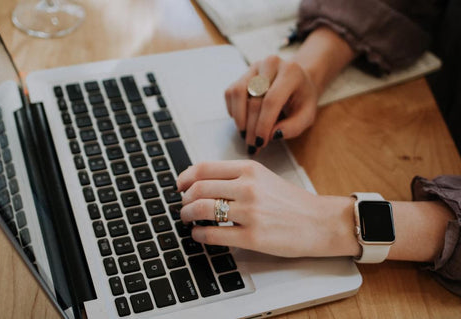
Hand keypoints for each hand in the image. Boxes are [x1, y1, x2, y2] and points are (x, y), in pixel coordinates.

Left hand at [176, 160, 357, 257]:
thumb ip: (236, 177)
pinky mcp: (253, 237)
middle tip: (183, 206)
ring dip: (187, 215)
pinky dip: (199, 235)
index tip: (179, 185)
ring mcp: (250, 212)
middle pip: (198, 188)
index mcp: (249, 169)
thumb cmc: (292, 201)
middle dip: (184, 199)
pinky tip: (198, 235)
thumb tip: (203, 183)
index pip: (204, 168)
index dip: (185, 177)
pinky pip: (214, 234)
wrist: (320, 222)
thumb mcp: (264, 178)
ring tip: (188, 219)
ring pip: (202, 210)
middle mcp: (248, 187)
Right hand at [225, 55, 318, 153]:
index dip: (263, 124)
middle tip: (253, 145)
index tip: (260, 142)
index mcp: (291, 72)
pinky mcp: (243, 74)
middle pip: (254, 100)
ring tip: (245, 134)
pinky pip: (230, 93)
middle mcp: (271, 64)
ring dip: (239, 118)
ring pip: (238, 93)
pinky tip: (243, 121)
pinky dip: (233, 110)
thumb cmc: (302, 99)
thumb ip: (293, 127)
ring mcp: (255, 67)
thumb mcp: (307, 115)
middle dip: (251, 127)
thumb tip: (272, 134)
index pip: (271, 100)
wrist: (298, 80)